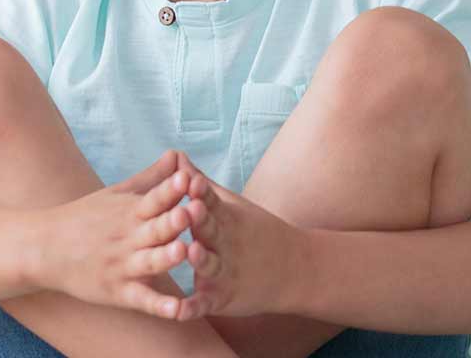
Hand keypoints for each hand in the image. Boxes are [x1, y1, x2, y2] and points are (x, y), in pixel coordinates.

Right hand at [26, 150, 206, 318]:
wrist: (44, 248)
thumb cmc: (85, 218)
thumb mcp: (116, 194)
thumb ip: (152, 178)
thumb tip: (178, 155)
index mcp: (130, 212)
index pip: (153, 198)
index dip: (170, 189)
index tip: (187, 177)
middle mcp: (128, 238)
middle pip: (155, 228)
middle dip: (174, 220)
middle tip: (193, 210)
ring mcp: (123, 266)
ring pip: (150, 262)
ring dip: (166, 257)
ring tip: (183, 250)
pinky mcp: (119, 292)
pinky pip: (142, 300)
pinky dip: (159, 305)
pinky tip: (177, 310)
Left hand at [159, 155, 302, 319]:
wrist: (294, 270)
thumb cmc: (255, 233)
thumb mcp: (232, 206)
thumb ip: (200, 185)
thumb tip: (176, 157)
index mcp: (226, 219)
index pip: (211, 201)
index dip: (200, 192)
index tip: (189, 179)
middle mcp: (225, 244)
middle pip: (211, 230)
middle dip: (200, 220)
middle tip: (189, 208)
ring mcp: (225, 272)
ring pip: (210, 265)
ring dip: (200, 259)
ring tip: (190, 252)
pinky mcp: (222, 298)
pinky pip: (205, 303)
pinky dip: (193, 308)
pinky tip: (178, 312)